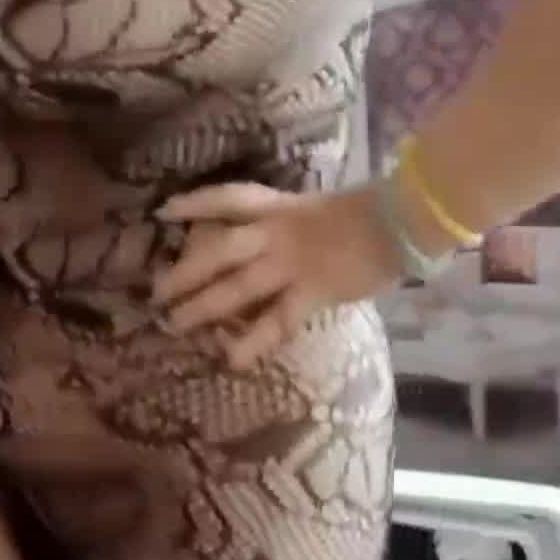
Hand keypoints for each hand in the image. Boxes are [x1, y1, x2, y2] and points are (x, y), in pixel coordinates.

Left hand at [152, 182, 401, 369]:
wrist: (402, 220)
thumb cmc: (368, 212)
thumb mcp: (319, 211)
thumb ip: (292, 227)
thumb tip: (268, 244)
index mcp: (280, 207)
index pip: (228, 200)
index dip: (194, 205)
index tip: (164, 213)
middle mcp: (277, 232)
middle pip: (220, 250)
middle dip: (186, 272)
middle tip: (156, 292)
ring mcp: (292, 263)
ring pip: (237, 286)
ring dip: (203, 307)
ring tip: (175, 324)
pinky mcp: (312, 291)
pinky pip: (276, 321)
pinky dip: (253, 342)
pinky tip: (232, 359)